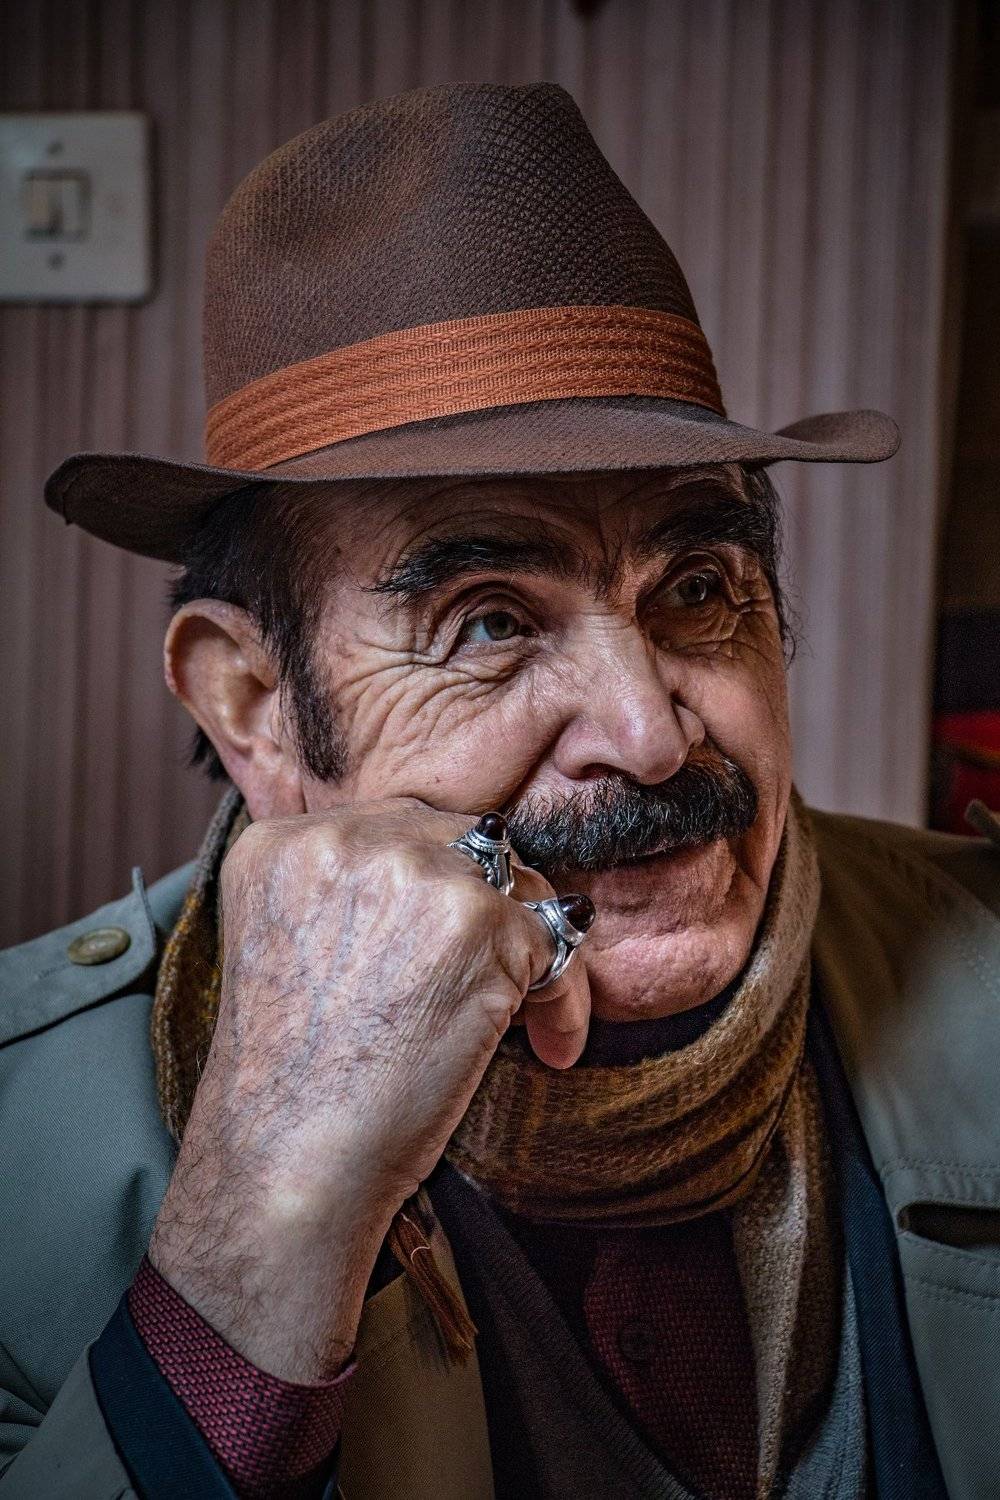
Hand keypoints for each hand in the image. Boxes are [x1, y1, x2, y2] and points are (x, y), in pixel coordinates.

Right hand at [149, 801, 592, 1379]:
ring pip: (515, 883)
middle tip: (502, 974)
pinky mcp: (478, 922)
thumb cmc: (291, 1087)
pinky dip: (563, 998)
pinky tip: (549, 1047)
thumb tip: (455, 873)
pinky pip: (556, 938)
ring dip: (533, 948)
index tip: (446, 946)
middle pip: (462, 841)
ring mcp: (413, 873)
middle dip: (491, 906)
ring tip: (533, 1016)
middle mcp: (343, 840)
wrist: (288, 1163)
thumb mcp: (286, 950)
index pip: (397, 828)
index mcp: (282, 843)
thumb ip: (347, 893)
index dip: (437, 887)